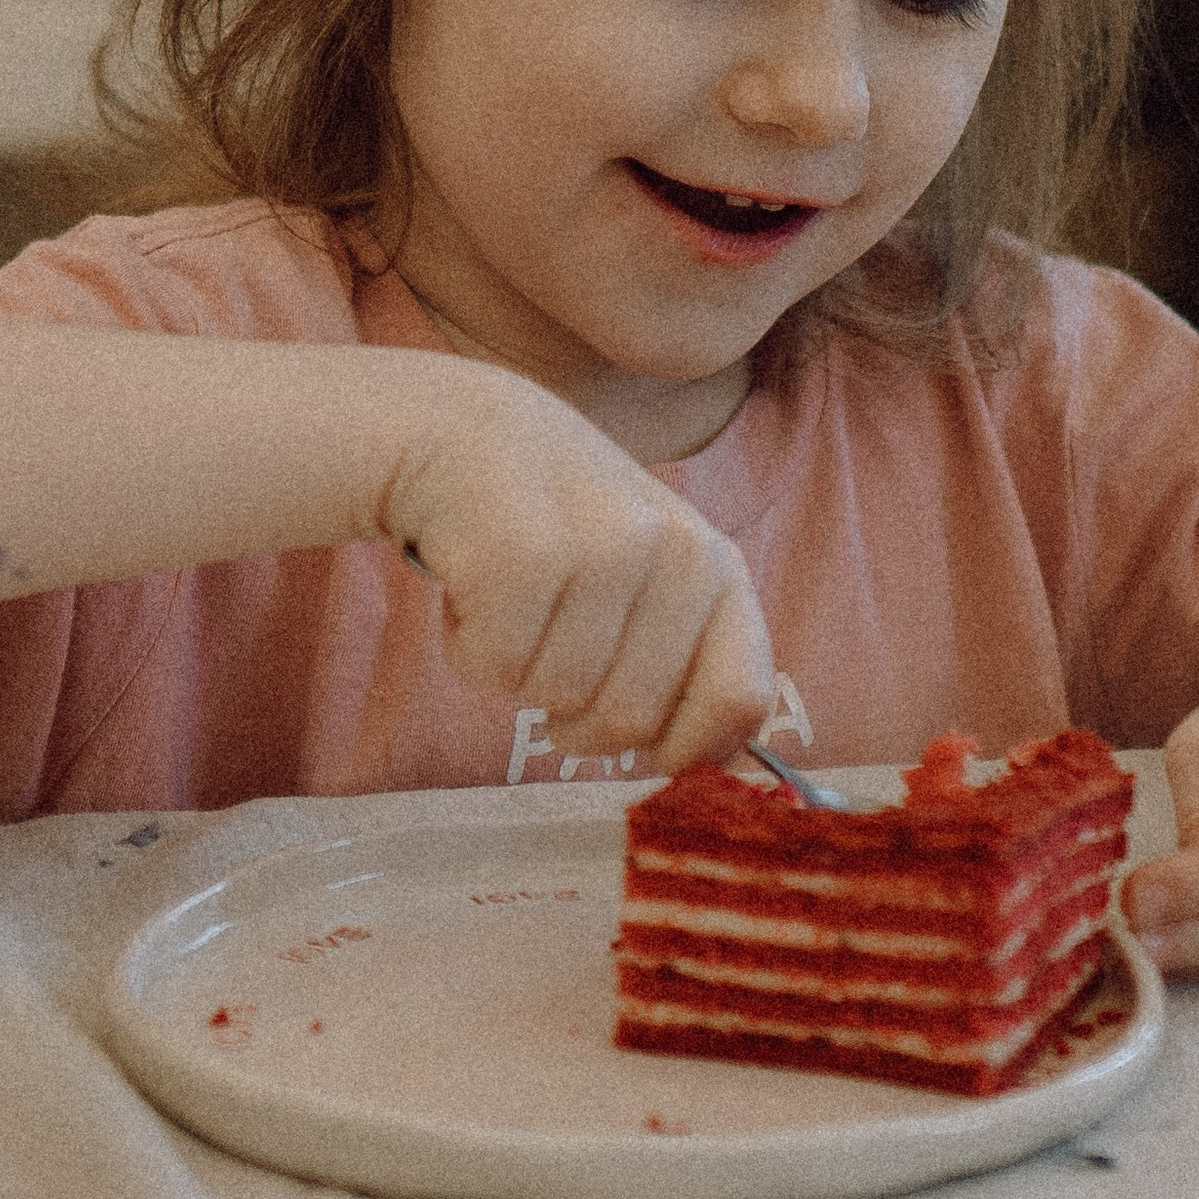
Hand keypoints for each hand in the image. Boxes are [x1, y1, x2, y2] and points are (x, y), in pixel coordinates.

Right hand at [382, 371, 774, 770]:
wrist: (456, 428)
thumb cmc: (554, 524)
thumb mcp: (646, 575)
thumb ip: (685, 659)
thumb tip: (710, 771)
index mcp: (718, 566)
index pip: (741, 700)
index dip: (686, 749)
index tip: (640, 744)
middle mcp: (676, 550)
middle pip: (632, 723)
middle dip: (574, 712)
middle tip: (546, 646)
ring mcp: (604, 547)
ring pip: (557, 699)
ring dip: (516, 669)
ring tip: (512, 597)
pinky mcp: (525, 552)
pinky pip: (495, 670)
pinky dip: (468, 647)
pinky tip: (474, 583)